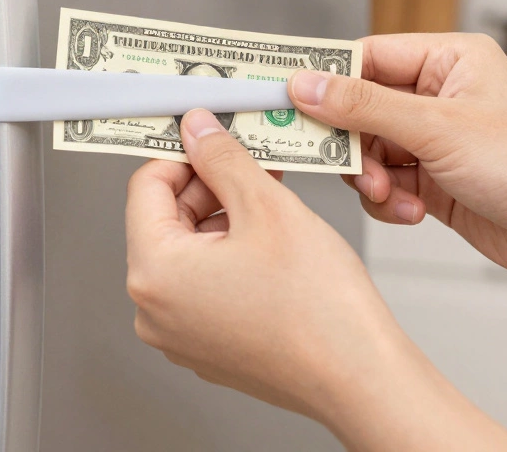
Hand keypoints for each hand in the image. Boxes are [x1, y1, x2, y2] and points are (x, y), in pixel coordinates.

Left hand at [125, 108, 506, 449]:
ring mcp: (179, 333)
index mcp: (154, 273)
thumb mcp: (266, 206)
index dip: (184, 153)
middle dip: (210, 185)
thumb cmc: (319, 310)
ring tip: (271, 201)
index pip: (146, 186)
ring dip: (225, 217)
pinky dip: (232, 254)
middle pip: (166, 218)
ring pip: (189, 250)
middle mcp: (154, 310)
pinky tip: (272, 242)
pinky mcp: (207, 345)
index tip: (212, 137)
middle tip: (253, 163)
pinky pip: (206, 284)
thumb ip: (222, 158)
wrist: (360, 376)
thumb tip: (198, 131)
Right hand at [288, 33, 506, 286]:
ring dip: (370, 178)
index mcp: (448, 60)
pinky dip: (388, 200)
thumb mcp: (439, 130)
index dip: (323, 80)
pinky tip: (413, 212)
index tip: (283, 99)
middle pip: (357, 108)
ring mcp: (437, 141)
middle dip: (350, 143)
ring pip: (367, 151)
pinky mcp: (436, 182)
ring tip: (393, 194)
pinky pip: (385, 183)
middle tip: (345, 165)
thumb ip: (364, 107)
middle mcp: (440, 95)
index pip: (364, 57)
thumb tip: (305, 84)